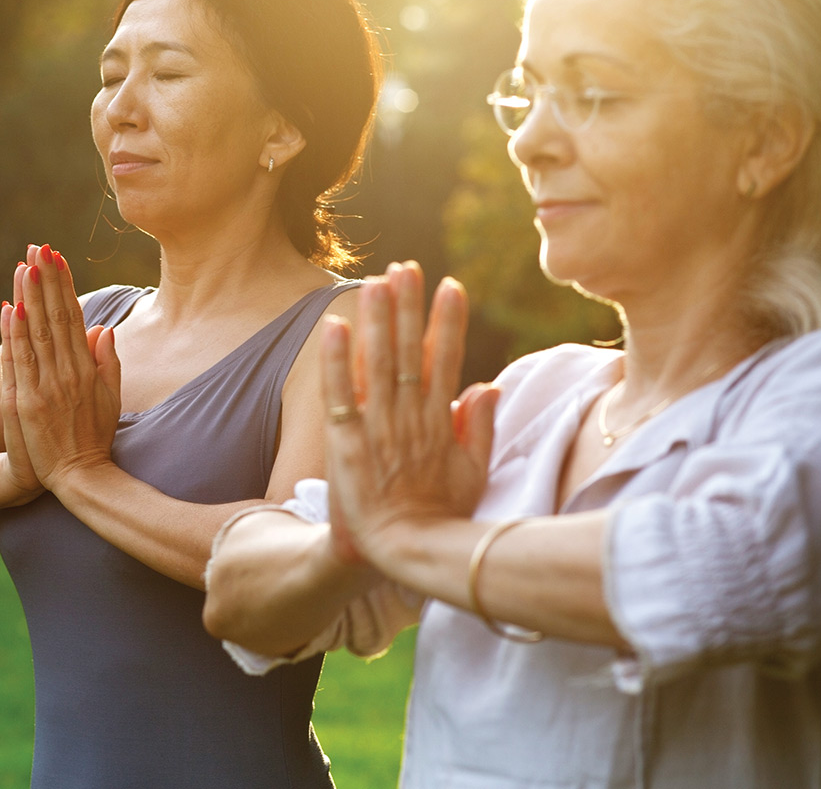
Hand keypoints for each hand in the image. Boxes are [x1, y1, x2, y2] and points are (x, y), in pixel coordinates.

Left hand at [1, 244, 121, 492]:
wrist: (80, 476)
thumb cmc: (95, 437)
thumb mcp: (111, 398)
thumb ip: (107, 362)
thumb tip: (104, 329)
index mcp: (87, 368)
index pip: (74, 317)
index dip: (64, 286)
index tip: (57, 259)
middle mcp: (68, 372)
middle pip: (55, 317)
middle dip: (46, 280)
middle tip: (38, 248)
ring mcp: (46, 386)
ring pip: (37, 332)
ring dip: (30, 296)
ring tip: (23, 265)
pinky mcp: (27, 402)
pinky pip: (20, 360)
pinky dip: (14, 333)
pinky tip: (11, 307)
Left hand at [322, 262, 498, 569]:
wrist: (406, 554)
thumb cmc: (442, 516)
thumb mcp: (472, 472)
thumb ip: (479, 426)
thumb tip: (485, 384)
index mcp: (440, 422)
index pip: (445, 360)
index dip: (447, 322)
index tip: (450, 285)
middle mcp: (411, 417)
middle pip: (409, 351)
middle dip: (408, 306)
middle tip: (406, 266)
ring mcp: (379, 428)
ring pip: (377, 362)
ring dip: (377, 320)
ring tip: (374, 281)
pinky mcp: (346, 443)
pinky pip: (341, 394)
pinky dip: (338, 361)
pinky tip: (335, 327)